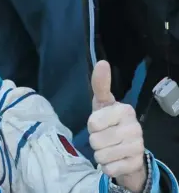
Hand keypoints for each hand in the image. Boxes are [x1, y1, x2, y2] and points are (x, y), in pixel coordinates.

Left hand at [88, 60, 145, 191]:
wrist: (127, 152)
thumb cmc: (109, 124)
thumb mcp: (102, 104)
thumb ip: (100, 85)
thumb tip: (102, 62)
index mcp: (125, 110)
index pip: (93, 122)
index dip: (92, 125)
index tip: (100, 123)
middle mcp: (135, 127)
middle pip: (95, 140)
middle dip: (95, 142)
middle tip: (105, 138)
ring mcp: (137, 146)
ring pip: (101, 155)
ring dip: (100, 155)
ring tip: (110, 149)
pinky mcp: (135, 163)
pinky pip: (109, 168)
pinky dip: (107, 167)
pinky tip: (116, 160)